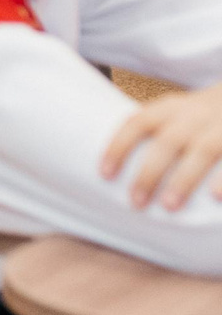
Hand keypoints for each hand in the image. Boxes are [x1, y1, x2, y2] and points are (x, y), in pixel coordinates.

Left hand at [104, 83, 221, 209]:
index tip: (104, 175)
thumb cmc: (206, 116)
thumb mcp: (181, 114)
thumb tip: (117, 171)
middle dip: (150, 172)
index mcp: (172, 108)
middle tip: (136, 202)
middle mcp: (196, 114)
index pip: (138, 122)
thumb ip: (157, 135)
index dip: (119, 146)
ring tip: (169, 206)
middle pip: (167, 141)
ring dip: (184, 178)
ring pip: (203, 150)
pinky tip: (216, 198)